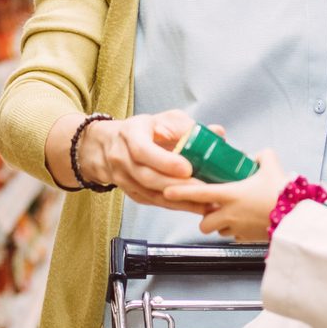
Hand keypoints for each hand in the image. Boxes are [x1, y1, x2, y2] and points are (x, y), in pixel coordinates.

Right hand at [75, 109, 209, 212]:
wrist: (108, 145)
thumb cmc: (142, 130)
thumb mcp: (162, 120)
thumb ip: (188, 127)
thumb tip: (218, 132)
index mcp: (130, 135)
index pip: (143, 151)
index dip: (165, 162)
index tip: (187, 168)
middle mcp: (122, 159)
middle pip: (149, 177)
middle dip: (179, 186)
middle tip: (205, 189)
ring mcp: (124, 179)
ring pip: (152, 194)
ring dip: (180, 201)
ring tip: (206, 203)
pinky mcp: (131, 193)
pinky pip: (154, 202)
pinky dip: (175, 206)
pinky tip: (195, 207)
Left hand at [162, 150, 287, 241]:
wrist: (296, 218)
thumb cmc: (282, 192)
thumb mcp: (272, 165)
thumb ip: (261, 156)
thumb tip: (255, 156)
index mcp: (230, 194)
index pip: (198, 193)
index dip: (180, 192)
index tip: (166, 192)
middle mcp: (229, 214)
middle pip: (204, 221)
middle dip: (205, 217)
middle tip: (212, 208)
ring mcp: (238, 229)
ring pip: (218, 230)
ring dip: (220, 224)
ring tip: (230, 214)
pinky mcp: (247, 239)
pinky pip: (234, 236)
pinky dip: (235, 231)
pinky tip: (245, 222)